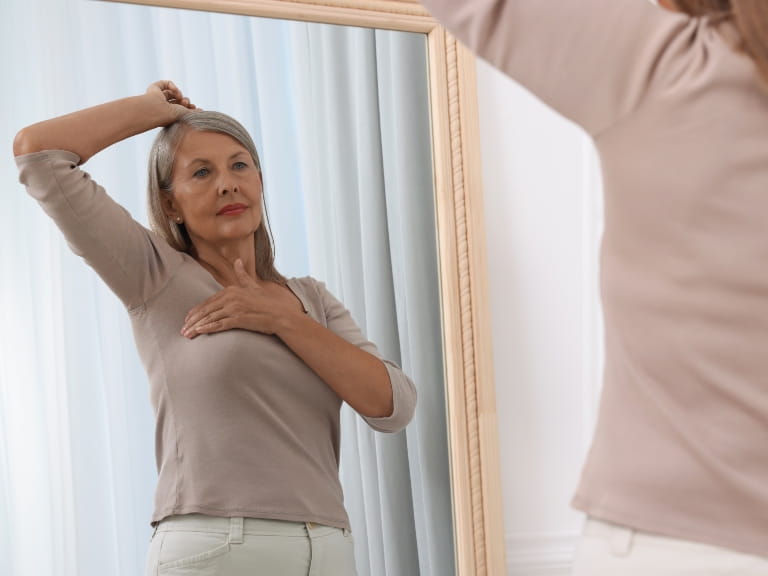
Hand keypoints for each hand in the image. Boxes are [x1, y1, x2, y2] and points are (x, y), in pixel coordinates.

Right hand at [146, 80, 197, 123]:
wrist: (158, 111)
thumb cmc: (171, 116)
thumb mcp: (187, 115)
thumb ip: (195, 113)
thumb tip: (202, 111)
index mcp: (169, 115)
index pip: (181, 108)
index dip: (188, 106)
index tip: (194, 107)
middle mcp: (163, 107)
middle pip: (177, 100)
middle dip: (185, 100)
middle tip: (186, 103)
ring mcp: (158, 98)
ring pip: (172, 92)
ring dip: (179, 93)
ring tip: (181, 98)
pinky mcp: (154, 89)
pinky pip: (165, 84)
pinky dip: (172, 86)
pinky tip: (175, 91)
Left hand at [181, 260, 298, 338]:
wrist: (281, 315)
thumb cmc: (268, 303)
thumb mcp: (253, 286)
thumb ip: (242, 275)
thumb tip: (238, 261)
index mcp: (232, 290)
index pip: (209, 301)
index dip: (197, 311)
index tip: (188, 318)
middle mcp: (231, 298)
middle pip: (206, 310)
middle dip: (192, 320)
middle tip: (183, 329)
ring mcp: (234, 309)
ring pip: (210, 318)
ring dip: (196, 327)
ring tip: (187, 334)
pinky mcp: (238, 319)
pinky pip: (219, 325)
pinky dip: (207, 329)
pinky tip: (199, 332)